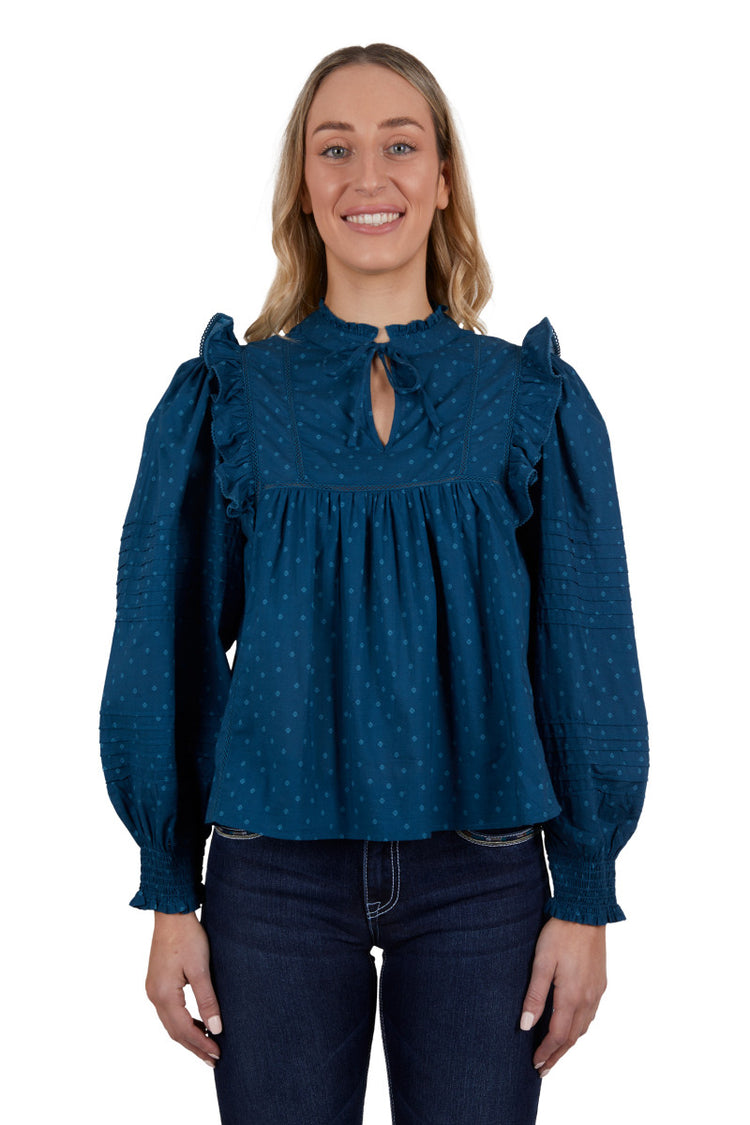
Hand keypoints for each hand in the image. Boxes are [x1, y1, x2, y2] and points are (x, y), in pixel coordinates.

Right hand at [145, 911, 222, 1066]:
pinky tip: (195, 1024)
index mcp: (164, 994)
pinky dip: (182, 1022)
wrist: (171, 914)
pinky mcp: (157, 983)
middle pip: (175, 1031)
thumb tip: (215, 1029)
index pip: (183, 1030)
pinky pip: (169, 1012)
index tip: (218, 1055)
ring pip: (171, 1023)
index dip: (201, 1044)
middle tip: (213, 1060)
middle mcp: (154, 995)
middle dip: (194, 1046)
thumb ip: (207, 1001)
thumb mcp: (201, 969)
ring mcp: (153, 989)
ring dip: (188, 1036)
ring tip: (207, 1047)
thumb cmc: (187, 937)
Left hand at [520, 917, 606, 1075]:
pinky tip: (572, 1026)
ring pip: (583, 1027)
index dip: (546, 1052)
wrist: (586, 912)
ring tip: (555, 1052)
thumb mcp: (541, 962)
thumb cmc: (560, 934)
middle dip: (557, 1055)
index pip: (558, 1035)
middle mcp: (588, 999)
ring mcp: (597, 992)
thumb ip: (535, 995)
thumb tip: (525, 1025)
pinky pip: (590, 1014)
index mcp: (571, 996)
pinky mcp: (600, 983)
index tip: (535, 1064)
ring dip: (568, 1043)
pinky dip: (579, 1027)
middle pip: (572, 1037)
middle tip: (543, 1068)